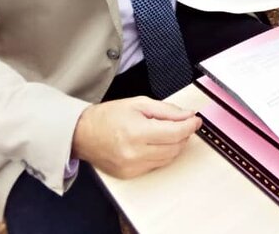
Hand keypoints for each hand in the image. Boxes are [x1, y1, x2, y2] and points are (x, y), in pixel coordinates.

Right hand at [71, 97, 201, 179]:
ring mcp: (132, 167)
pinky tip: (156, 143)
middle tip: (183, 123)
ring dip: (175, 145)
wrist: (83, 134)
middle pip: (175, 147)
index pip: (175, 133)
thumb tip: (188, 115)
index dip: (190, 126)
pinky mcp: (130, 175)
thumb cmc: (108, 116)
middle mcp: (134, 153)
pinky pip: (157, 165)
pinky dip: (162, 154)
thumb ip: (166, 110)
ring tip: (168, 132)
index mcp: (136, 132)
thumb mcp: (139, 103)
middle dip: (183, 134)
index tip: (196, 120)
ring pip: (168, 158)